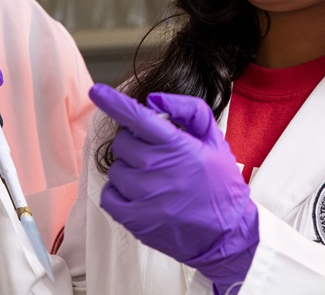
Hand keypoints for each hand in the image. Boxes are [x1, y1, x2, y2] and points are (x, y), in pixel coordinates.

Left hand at [89, 83, 258, 290]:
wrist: (227, 233)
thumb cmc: (220, 185)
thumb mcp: (215, 140)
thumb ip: (188, 111)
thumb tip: (154, 101)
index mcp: (175, 146)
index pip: (136, 117)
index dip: (113, 101)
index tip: (97, 92)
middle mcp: (155, 168)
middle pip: (122, 142)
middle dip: (135, 143)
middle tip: (157, 156)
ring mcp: (143, 195)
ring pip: (116, 168)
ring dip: (129, 169)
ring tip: (153, 180)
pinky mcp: (134, 219)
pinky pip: (108, 195)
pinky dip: (118, 192)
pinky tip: (139, 195)